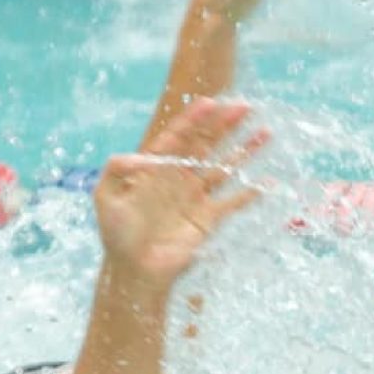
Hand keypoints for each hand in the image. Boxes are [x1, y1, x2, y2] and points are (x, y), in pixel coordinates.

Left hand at [94, 99, 267, 285]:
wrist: (133, 271)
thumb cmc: (117, 235)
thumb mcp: (105, 197)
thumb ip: (116, 169)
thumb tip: (142, 156)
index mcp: (157, 167)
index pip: (179, 136)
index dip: (194, 119)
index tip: (211, 102)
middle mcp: (180, 177)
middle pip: (207, 144)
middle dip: (225, 125)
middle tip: (245, 106)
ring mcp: (196, 197)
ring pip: (225, 166)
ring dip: (245, 150)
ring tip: (266, 132)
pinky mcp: (208, 219)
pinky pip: (233, 203)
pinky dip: (250, 193)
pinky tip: (268, 181)